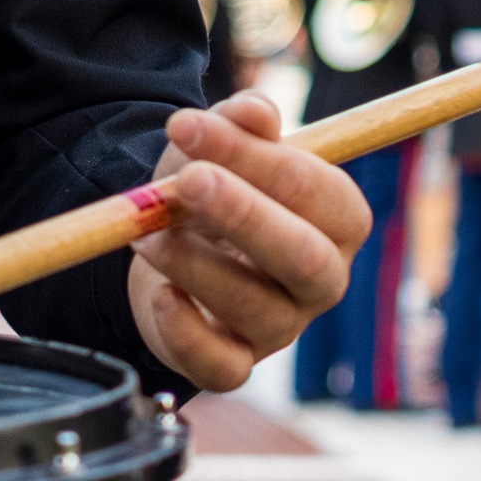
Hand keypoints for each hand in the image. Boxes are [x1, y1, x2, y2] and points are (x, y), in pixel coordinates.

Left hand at [128, 90, 369, 392]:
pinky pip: (224, 367)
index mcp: (335, 219)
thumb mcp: (215, 148)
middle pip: (305, 257)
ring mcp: (282, 326)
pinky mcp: (235, 362)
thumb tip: (254, 112)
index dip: (254, 156)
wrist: (165, 249)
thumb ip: (238, 123)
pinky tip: (162, 297)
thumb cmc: (207, 194)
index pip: (317, 190)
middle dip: (244, 214)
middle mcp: (321, 278)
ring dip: (193, 263)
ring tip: (145, 231)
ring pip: (260, 308)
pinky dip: (187, 334)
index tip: (185, 125)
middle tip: (187, 180)